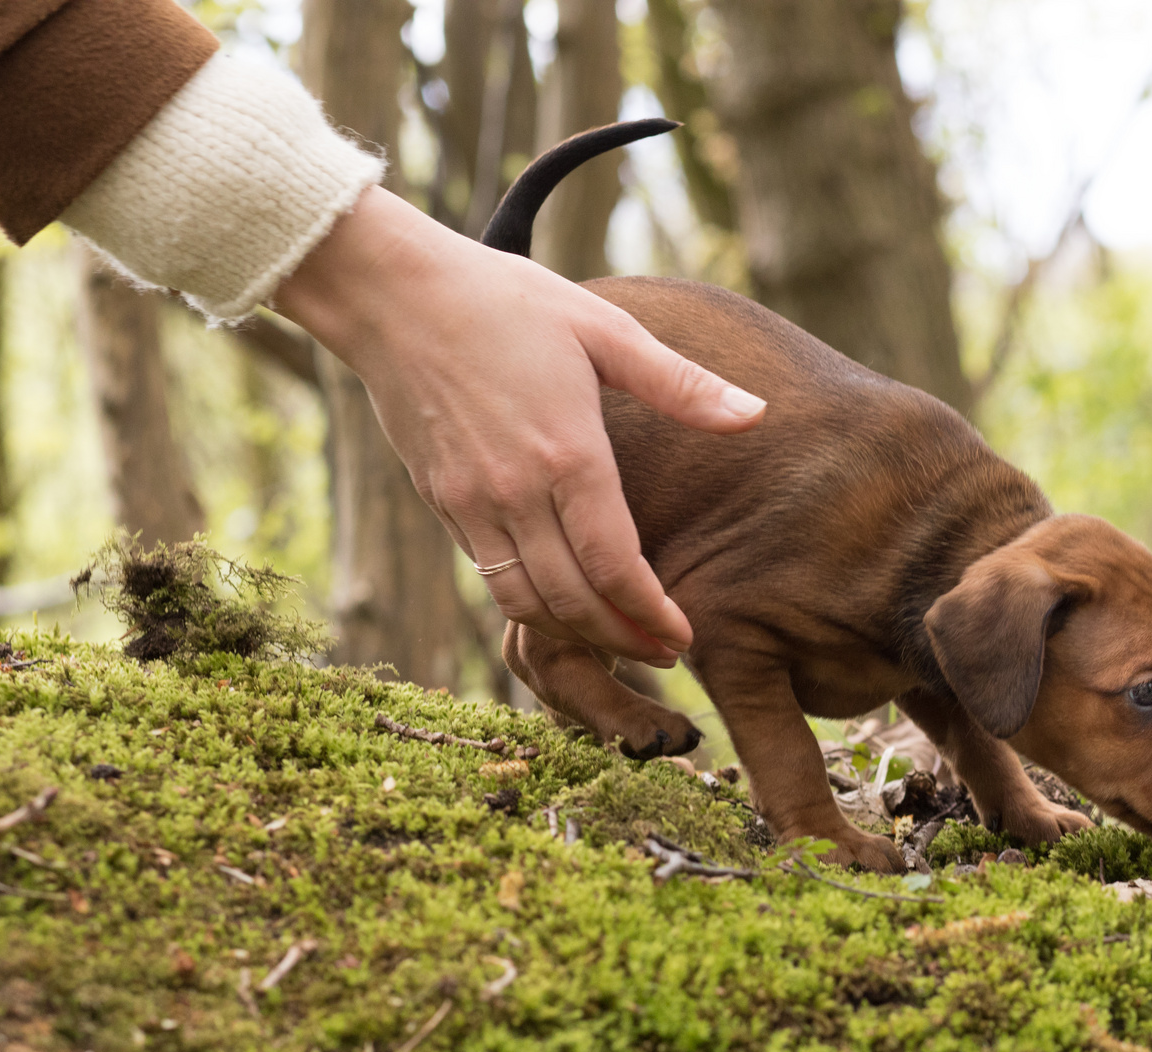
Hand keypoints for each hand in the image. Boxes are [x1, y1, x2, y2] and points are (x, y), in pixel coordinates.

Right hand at [271, 186, 764, 665]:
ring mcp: (471, 502)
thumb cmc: (507, 302)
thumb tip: (757, 414)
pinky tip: (562, 596)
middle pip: (572, 602)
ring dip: (574, 633)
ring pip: (524, 602)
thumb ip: (682, 384)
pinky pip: (488, 573)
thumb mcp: (606, 330)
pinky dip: (529, 602)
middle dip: (622, 640)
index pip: (615, 567)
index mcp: (568, 454)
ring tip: (617, 637)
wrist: (394, 295)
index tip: (684, 637)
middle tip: (664, 654)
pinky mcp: (441, 502)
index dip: (652, 614)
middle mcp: (515, 492)